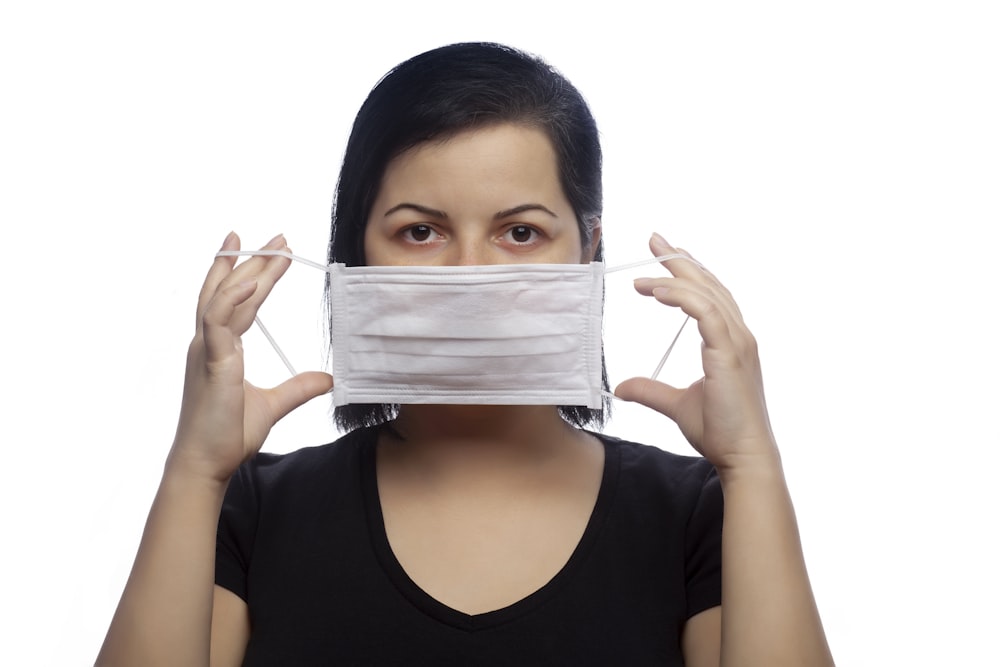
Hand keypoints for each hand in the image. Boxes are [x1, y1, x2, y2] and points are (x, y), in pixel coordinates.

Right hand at [168, 232, 333, 482]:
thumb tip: (327, 378)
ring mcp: (205, 350)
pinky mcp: (210, 362)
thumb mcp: (273, 405)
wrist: (207, 463)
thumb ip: (299, 387)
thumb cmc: (228, 436)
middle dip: (252, 262)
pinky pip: (219, 321)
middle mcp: (208, 343)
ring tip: (271, 247)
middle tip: (278, 238)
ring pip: (223, 297)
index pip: (237, 302)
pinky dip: (235, 300)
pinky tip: (254, 284)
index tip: (272, 253)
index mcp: (219, 349)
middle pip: (229, 290)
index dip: (253, 276)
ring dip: (247, 270)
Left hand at [614, 233, 777, 472]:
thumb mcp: (676, 405)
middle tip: (654, 240)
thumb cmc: (720, 432)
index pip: (709, 295)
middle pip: (709, 285)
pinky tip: (657, 292)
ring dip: (675, 277)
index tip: (662, 254)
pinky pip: (706, 313)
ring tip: (644, 273)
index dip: (687, 272)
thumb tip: (622, 386)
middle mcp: (738, 335)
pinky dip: (682, 298)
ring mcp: (738, 342)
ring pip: (707, 294)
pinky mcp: (731, 353)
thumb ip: (651, 391)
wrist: (741, 455)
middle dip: (680, 260)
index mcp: (730, 342)